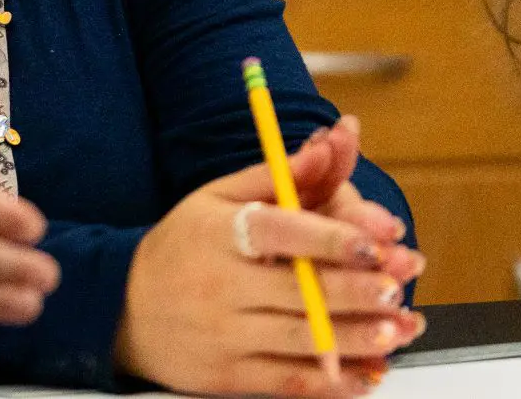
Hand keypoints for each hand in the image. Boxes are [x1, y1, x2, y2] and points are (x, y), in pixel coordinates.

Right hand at [117, 118, 424, 396]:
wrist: (122, 308)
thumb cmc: (182, 247)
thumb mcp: (214, 199)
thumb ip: (274, 176)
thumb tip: (326, 146)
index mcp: (218, 233)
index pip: (278, 231)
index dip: (331, 237)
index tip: (376, 241)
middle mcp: (219, 285)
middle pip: (300, 291)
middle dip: (358, 291)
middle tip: (398, 286)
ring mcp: (224, 335)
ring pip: (304, 339)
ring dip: (360, 337)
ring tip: (399, 327)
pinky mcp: (228, 377)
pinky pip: (290, 382)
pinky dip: (335, 382)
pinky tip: (368, 373)